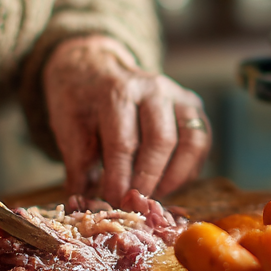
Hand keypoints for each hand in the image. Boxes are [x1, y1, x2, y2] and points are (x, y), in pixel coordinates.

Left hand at [43, 35, 209, 202]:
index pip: (123, 142)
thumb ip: (78, 163)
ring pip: (191, 140)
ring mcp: (177, 94)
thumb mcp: (68, 126)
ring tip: (154, 195)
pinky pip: (202, 140)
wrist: (94, 66)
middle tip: (135, 204)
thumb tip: (83, 203)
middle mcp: (152, 88)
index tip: (114, 203)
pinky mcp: (192, 104)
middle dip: (149, 180)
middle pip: (161, 141)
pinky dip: (189, 168)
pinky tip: (169, 182)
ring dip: (175, 176)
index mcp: (117, 91)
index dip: (120, 179)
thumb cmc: (81, 102)